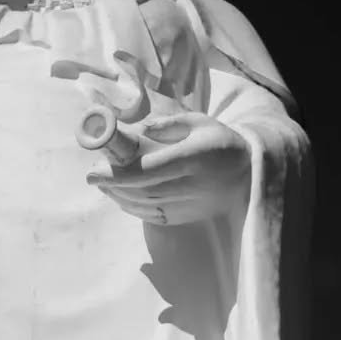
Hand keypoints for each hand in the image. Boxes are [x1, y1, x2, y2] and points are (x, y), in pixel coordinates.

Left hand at [86, 111, 250, 225]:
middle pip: (142, 190)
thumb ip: (169, 124)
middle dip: (113, 185)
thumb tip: (140, 131)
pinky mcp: (187, 217)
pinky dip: (133, 208)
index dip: (118, 173)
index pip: (149, 170)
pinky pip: (153, 217)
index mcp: (194, 158)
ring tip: (104, 184)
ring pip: (145, 206)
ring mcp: (189, 205)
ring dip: (119, 197)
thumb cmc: (219, 142)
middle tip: (93, 174)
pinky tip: (121, 197)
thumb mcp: (199, 122)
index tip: (94, 170)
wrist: (247, 175)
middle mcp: (192, 185)